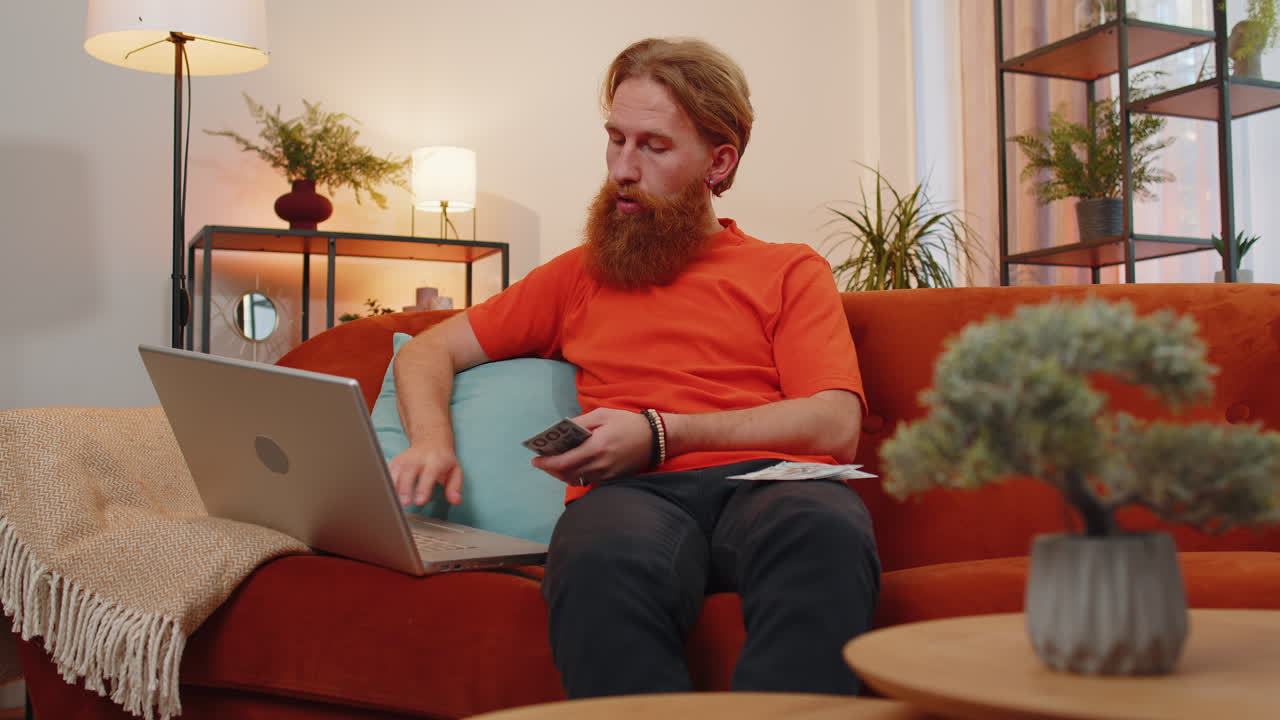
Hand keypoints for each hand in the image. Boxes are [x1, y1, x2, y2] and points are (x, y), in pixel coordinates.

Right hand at [388, 445, 462, 505]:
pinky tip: (384, 495)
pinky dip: (385, 483)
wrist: (431, 441)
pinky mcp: (395, 461)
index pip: (429, 474)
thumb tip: (455, 501)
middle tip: (404, 504)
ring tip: (392, 502)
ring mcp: (404, 459)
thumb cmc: (443, 460)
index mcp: (434, 461)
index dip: (424, 488)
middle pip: (408, 472)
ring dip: (392, 487)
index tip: (420, 502)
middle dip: (405, 489)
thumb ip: (455, 487)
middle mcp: (418, 459)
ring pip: (395, 472)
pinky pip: (387, 472)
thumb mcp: (455, 471)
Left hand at [531, 407, 651, 484]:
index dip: (546, 463)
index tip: (535, 460)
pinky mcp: (612, 479)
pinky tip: (572, 466)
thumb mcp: (602, 415)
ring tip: (554, 464)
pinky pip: (587, 481)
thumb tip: (560, 429)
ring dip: (562, 474)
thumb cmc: (627, 423)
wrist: (655, 438)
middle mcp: (599, 465)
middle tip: (542, 462)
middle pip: (566, 474)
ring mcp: (606, 475)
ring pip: (575, 480)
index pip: (563, 461)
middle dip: (551, 469)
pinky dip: (575, 475)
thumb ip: (580, 423)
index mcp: (596, 447)